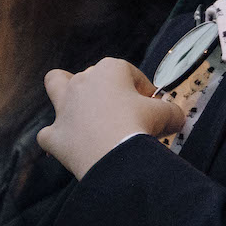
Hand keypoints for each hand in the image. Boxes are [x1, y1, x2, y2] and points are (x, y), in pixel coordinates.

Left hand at [36, 58, 183, 177]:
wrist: (114, 156)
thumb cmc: (139, 125)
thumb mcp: (166, 114)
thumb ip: (171, 111)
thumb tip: (176, 117)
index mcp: (109, 69)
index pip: (130, 74)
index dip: (143, 90)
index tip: (153, 107)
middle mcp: (82, 81)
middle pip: (95, 78)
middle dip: (109, 93)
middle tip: (126, 114)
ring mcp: (64, 107)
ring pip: (55, 85)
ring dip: (64, 94)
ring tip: (78, 109)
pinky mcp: (54, 134)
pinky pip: (49, 134)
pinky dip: (57, 139)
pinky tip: (69, 147)